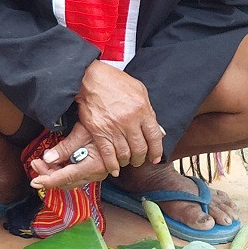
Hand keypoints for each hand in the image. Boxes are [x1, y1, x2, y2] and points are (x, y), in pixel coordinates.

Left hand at [28, 123, 108, 189]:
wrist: (120, 128)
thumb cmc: (103, 126)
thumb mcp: (82, 132)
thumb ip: (65, 147)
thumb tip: (48, 158)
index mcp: (94, 165)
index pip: (66, 177)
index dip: (48, 180)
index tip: (35, 182)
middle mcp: (96, 174)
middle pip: (66, 182)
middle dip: (48, 174)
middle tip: (36, 162)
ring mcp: (96, 174)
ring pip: (69, 181)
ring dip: (54, 173)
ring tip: (42, 160)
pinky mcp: (93, 172)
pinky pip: (74, 176)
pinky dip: (62, 171)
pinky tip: (55, 160)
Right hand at [75, 60, 163, 176]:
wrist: (90, 79)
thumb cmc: (114, 82)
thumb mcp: (139, 90)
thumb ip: (149, 110)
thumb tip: (157, 129)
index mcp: (142, 110)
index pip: (154, 137)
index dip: (156, 151)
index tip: (155, 158)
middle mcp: (129, 121)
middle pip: (140, 149)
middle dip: (141, 158)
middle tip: (139, 160)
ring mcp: (113, 128)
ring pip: (125, 154)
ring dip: (127, 162)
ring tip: (126, 161)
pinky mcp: (98, 132)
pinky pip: (107, 154)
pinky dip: (111, 165)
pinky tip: (114, 169)